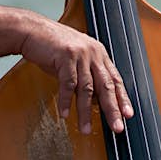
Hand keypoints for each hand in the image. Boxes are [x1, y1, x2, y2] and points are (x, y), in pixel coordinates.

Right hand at [19, 14, 133, 134]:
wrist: (33, 30)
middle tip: (117, 127)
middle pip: (106, 85)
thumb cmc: (53, 47)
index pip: (115, 79)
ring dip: (85, 112)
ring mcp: (80, 54)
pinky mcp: (65, 56)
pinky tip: (65, 114)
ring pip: (87, 88)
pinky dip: (66, 101)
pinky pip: (68, 84)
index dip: (122, 98)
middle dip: (112, 109)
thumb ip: (88, 77)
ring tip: (85, 129)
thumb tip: (97, 101)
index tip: (128, 115)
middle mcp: (93, 52)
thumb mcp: (76, 60)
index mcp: (99, 53)